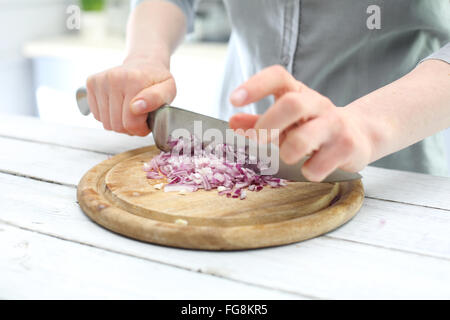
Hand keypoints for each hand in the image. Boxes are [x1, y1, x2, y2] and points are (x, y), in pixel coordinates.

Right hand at [86, 54, 175, 135]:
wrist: (143, 63)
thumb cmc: (156, 80)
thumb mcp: (168, 89)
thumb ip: (157, 99)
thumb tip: (136, 107)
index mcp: (134, 80)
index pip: (131, 123)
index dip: (141, 129)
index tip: (147, 122)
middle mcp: (114, 78)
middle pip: (117, 125)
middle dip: (130, 127)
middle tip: (139, 118)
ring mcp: (100, 81)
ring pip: (106, 123)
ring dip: (119, 123)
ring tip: (129, 112)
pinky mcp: (91, 84)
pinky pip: (97, 116)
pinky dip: (108, 117)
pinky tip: (118, 107)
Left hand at [229, 65, 372, 181]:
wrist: (360, 136)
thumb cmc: (313, 127)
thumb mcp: (285, 122)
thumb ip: (259, 123)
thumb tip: (232, 122)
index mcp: (299, 93)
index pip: (278, 76)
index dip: (255, 85)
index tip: (233, 100)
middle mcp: (318, 104)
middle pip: (292, 104)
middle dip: (268, 124)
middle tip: (257, 139)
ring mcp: (335, 125)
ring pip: (303, 139)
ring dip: (288, 153)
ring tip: (291, 155)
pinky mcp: (347, 147)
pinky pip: (317, 167)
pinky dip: (308, 172)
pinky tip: (314, 166)